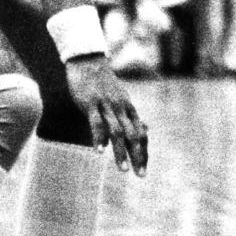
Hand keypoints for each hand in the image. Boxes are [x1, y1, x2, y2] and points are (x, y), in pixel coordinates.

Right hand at [62, 55, 147, 175]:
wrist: (87, 60)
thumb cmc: (102, 82)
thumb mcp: (121, 99)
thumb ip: (132, 116)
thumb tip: (147, 129)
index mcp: (128, 109)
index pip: (141, 133)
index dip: (143, 152)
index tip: (143, 169)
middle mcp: (121, 108)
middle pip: (133, 135)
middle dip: (138, 156)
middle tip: (140, 175)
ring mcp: (106, 105)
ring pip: (117, 131)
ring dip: (121, 152)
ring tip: (122, 169)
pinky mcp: (91, 102)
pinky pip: (97, 122)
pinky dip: (99, 137)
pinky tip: (100, 152)